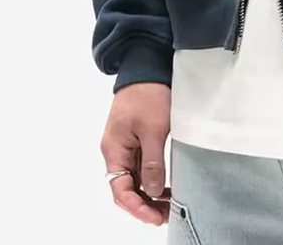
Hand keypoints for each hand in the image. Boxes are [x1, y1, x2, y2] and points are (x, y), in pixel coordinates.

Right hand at [100, 82, 171, 225]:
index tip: (155, 216)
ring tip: (168, 204)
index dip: (137, 207)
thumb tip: (150, 190)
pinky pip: (140, 166)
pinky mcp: (136, 138)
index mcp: (114, 149)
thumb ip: (151, 161)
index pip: (121, 190)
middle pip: (126, 187)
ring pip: (134, 178)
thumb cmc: (148, 93)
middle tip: (165, 214)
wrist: (147, 65)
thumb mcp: (153, 129)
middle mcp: (116, 150)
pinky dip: (151, 178)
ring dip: (148, 193)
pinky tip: (164, 184)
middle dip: (144, 204)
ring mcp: (126, 144)